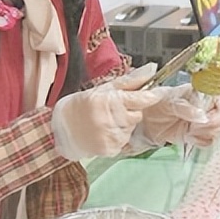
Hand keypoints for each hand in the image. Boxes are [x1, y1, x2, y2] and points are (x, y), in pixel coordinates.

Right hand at [50, 63, 165, 159]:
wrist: (61, 129)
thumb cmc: (82, 105)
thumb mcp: (104, 88)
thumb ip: (130, 81)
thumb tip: (152, 69)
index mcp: (108, 100)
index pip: (140, 98)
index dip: (152, 95)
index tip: (159, 93)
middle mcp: (110, 119)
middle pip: (137, 115)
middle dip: (130, 111)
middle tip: (114, 110)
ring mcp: (110, 136)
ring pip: (131, 128)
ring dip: (123, 124)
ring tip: (106, 121)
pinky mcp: (109, 149)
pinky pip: (124, 141)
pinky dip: (118, 136)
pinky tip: (104, 132)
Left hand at [133, 85, 219, 149]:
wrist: (146, 121)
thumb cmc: (156, 104)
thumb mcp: (169, 103)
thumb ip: (186, 108)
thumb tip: (202, 115)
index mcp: (200, 91)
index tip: (217, 109)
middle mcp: (205, 105)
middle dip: (213, 122)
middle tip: (196, 126)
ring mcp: (203, 120)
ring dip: (206, 133)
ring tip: (190, 131)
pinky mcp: (199, 134)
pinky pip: (210, 140)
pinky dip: (201, 141)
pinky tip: (190, 138)